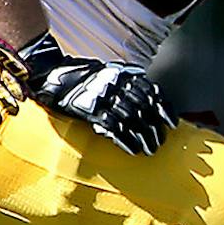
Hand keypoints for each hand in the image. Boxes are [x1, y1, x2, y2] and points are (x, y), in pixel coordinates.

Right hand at [22, 33, 175, 154]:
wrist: (50, 74)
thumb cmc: (83, 77)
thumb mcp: (110, 74)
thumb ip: (129, 85)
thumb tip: (150, 104)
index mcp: (125, 74)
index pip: (153, 92)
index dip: (165, 110)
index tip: (173, 124)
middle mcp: (118, 84)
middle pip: (144, 109)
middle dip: (154, 129)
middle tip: (159, 143)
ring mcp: (104, 96)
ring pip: (132, 119)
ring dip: (143, 137)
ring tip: (150, 150)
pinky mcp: (90, 109)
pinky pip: (114, 127)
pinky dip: (126, 140)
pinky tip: (133, 150)